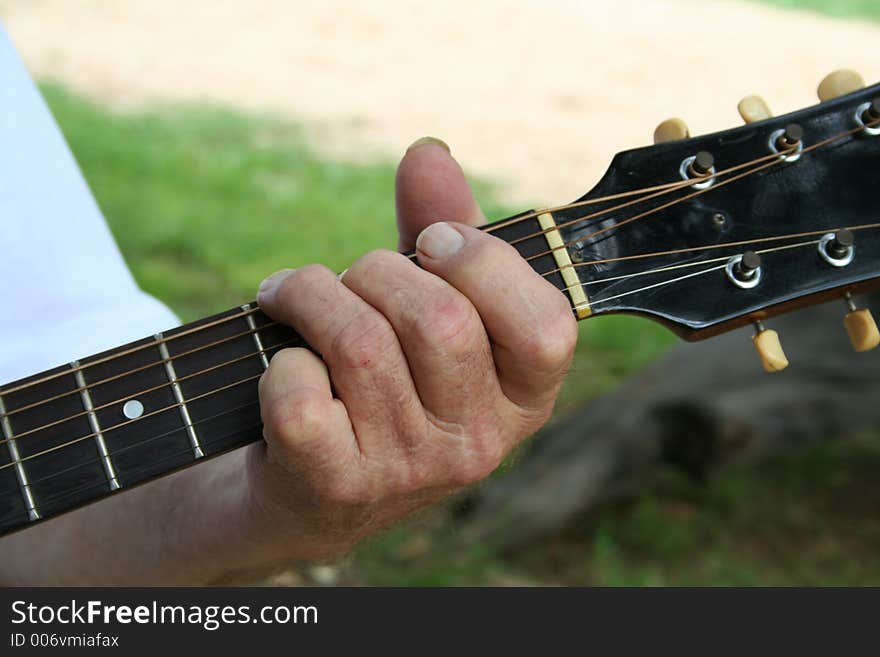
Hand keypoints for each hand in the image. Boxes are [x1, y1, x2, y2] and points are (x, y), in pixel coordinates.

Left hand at [251, 137, 577, 557]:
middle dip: (376, 271)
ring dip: (310, 296)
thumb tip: (428, 153)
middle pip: (439, 322)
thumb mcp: (427, 308)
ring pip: (361, 346)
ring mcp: (409, 471)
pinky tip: (284, 362)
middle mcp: (479, 444)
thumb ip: (439, 228)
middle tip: (351, 279)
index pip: (547, 328)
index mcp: (522, 397)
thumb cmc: (382, 380)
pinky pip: (302, 394)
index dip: (484, 263)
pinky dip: (281, 358)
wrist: (309, 488)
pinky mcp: (336, 486)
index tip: (431, 242)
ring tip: (293, 297)